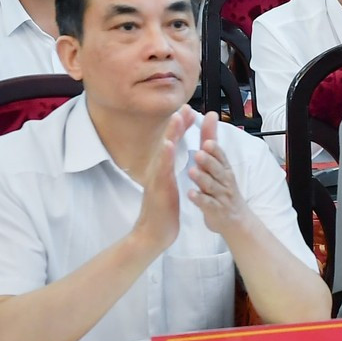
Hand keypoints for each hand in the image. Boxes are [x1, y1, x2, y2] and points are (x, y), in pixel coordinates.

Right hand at [131, 108, 194, 256]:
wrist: (153, 234)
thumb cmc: (162, 210)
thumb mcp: (168, 185)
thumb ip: (170, 170)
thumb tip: (172, 156)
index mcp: (163, 170)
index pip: (172, 144)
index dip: (180, 128)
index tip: (188, 110)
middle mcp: (158, 171)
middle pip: (167, 143)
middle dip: (176, 124)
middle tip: (184, 106)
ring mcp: (157, 180)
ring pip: (164, 154)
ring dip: (170, 135)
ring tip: (177, 118)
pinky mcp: (158, 190)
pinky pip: (162, 172)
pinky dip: (165, 158)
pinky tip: (168, 146)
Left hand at [186, 111, 251, 233]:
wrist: (236, 219)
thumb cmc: (224, 188)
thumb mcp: (220, 163)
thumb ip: (212, 140)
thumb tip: (211, 114)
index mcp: (224, 169)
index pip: (221, 156)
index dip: (215, 150)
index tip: (207, 141)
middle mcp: (224, 181)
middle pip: (217, 170)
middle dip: (209, 161)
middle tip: (200, 153)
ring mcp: (220, 196)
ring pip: (211, 186)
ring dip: (202, 178)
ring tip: (192, 171)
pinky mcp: (215, 210)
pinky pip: (207, 204)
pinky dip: (200, 199)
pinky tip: (190, 194)